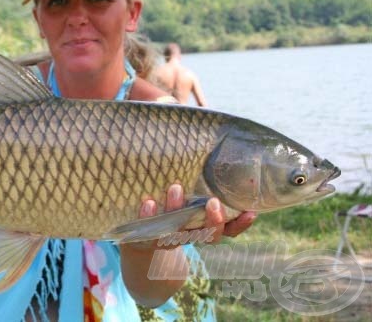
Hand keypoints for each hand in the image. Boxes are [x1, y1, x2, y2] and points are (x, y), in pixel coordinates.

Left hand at [131, 183, 256, 247]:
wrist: (141, 240)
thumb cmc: (173, 211)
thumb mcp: (190, 200)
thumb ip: (203, 186)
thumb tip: (216, 152)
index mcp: (205, 228)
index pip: (230, 230)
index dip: (241, 225)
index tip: (251, 212)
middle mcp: (191, 235)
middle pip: (209, 235)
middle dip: (214, 220)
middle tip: (213, 202)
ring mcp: (170, 238)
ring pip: (178, 230)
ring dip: (178, 210)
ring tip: (176, 188)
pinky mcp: (148, 237)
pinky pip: (149, 231)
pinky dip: (149, 216)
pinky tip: (149, 202)